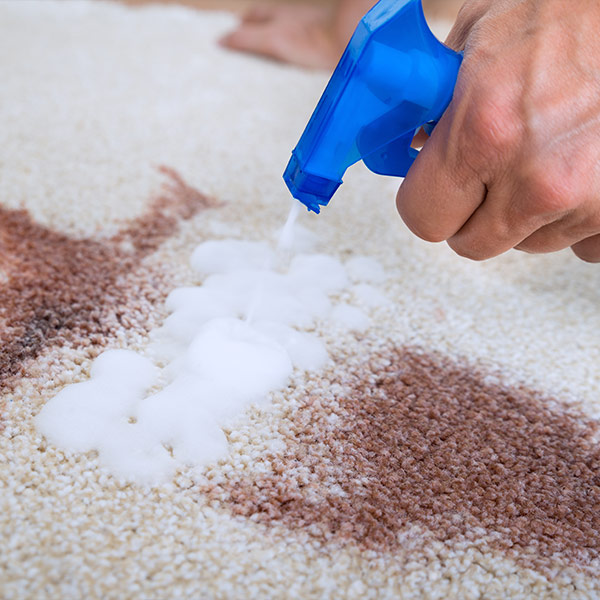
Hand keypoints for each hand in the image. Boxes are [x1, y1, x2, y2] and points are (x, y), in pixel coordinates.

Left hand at [396, 0, 599, 261]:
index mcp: (484, 131)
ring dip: (525, 213)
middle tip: (488, 175)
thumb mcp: (477, 40)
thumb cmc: (566, 9)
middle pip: (472, 243)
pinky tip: (580, 173)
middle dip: (472, 214)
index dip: (426, 204)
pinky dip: (575, 218)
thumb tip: (417, 148)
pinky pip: (581, 245)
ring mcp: (583, 198)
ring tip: (545, 156)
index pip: (425, 218)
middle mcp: (534, 176)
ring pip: (525, 243)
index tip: (435, 192)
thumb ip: (437, 107)